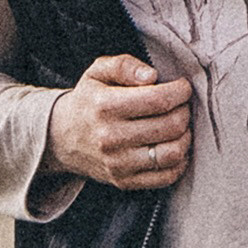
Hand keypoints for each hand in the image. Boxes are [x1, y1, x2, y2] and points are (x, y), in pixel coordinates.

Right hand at [43, 52, 191, 191]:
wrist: (62, 138)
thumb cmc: (88, 101)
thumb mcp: (98, 72)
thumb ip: (124, 65)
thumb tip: (151, 76)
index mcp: (105, 106)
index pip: (158, 100)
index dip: (180, 92)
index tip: (182, 87)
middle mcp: (110, 137)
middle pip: (170, 126)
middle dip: (184, 112)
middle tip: (182, 105)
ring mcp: (118, 164)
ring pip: (172, 153)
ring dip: (185, 137)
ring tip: (179, 125)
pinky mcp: (124, 181)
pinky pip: (166, 176)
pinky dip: (179, 161)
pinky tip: (174, 146)